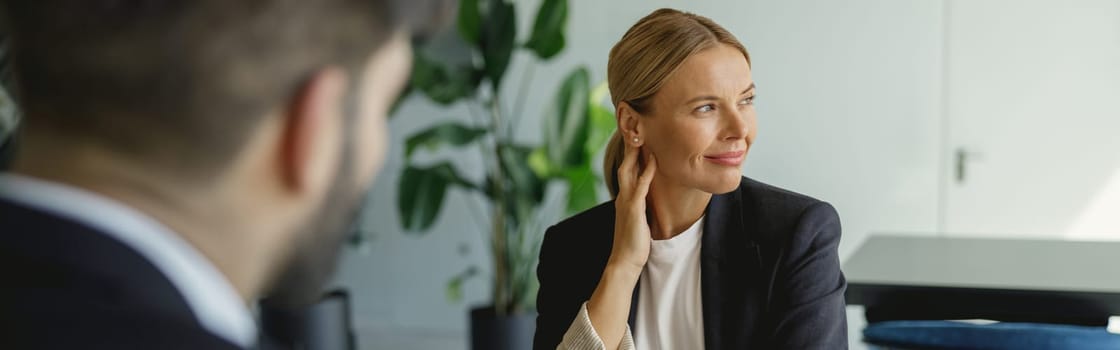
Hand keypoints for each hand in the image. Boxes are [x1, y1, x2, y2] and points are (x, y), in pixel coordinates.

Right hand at [609, 141, 656, 272]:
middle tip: (635, 125)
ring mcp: (626, 201)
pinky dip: (646, 171)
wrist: (624, 261)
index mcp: (625, 197)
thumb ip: (640, 206)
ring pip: (629, 170)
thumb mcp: (638, 219)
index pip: (627, 169)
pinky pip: (640, 186)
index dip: (632, 152)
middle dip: (630, 145)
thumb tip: (647, 199)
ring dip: (635, 152)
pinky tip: (653, 160)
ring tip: (642, 134)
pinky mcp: (633, 209)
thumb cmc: (633, 243)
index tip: (638, 135)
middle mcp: (623, 195)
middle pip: (625, 163)